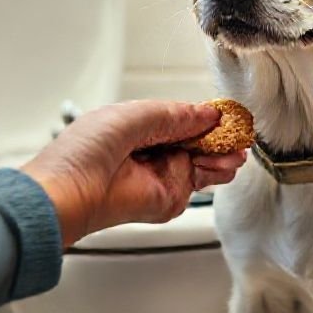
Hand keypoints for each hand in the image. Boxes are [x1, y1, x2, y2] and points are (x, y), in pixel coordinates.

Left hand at [21, 100, 247, 245]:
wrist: (73, 191)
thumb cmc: (88, 149)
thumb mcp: (138, 114)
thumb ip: (177, 114)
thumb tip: (209, 113)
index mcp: (139, 127)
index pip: (181, 121)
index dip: (206, 118)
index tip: (228, 115)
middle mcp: (152, 152)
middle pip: (196, 142)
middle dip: (219, 138)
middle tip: (240, 133)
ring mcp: (161, 176)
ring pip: (202, 163)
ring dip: (223, 155)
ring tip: (238, 150)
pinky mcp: (168, 199)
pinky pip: (199, 184)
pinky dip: (217, 173)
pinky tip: (226, 164)